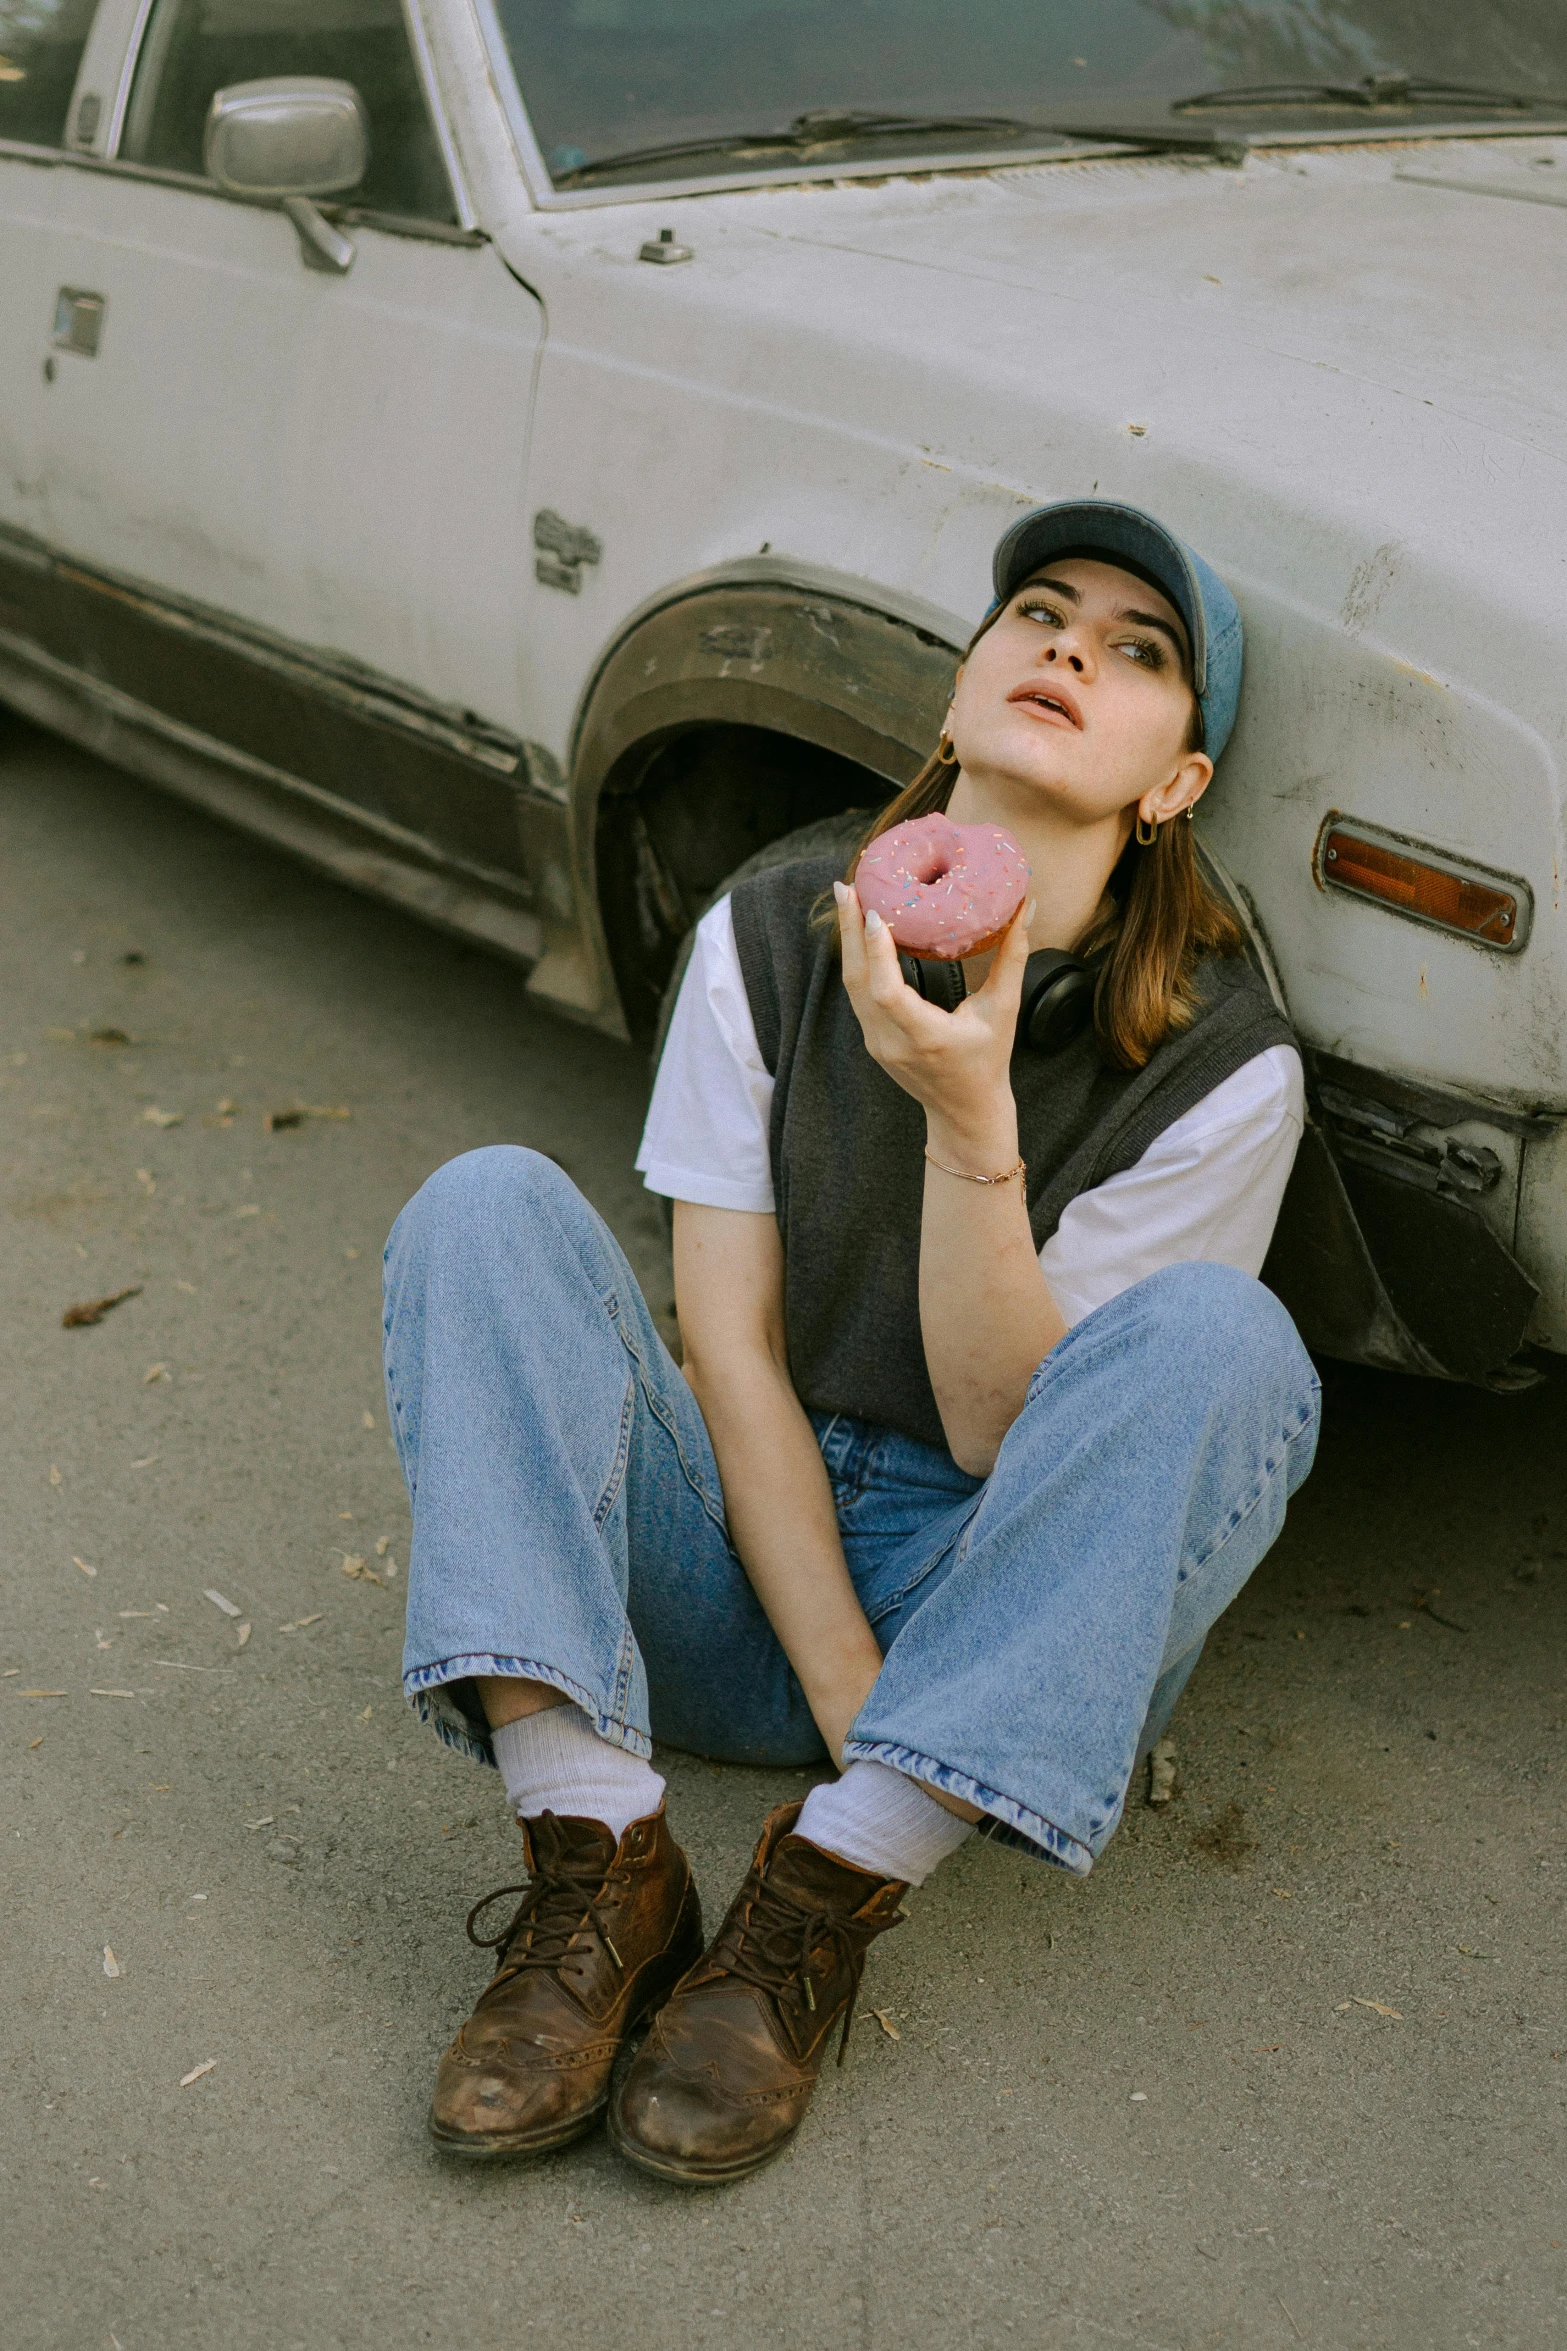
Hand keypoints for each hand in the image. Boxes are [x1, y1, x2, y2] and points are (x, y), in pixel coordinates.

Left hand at [834, 881, 1032, 1154]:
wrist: (965, 1111)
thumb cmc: (989, 1060)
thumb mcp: (1003, 1010)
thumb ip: (1012, 958)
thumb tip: (1024, 907)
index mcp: (926, 1036)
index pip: (888, 993)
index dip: (877, 952)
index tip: (877, 913)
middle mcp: (893, 1041)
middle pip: (858, 982)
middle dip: (850, 930)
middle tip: (849, 886)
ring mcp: (877, 1043)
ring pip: (852, 986)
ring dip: (848, 941)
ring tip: (849, 898)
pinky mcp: (872, 1039)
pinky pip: (857, 993)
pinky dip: (857, 959)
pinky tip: (859, 931)